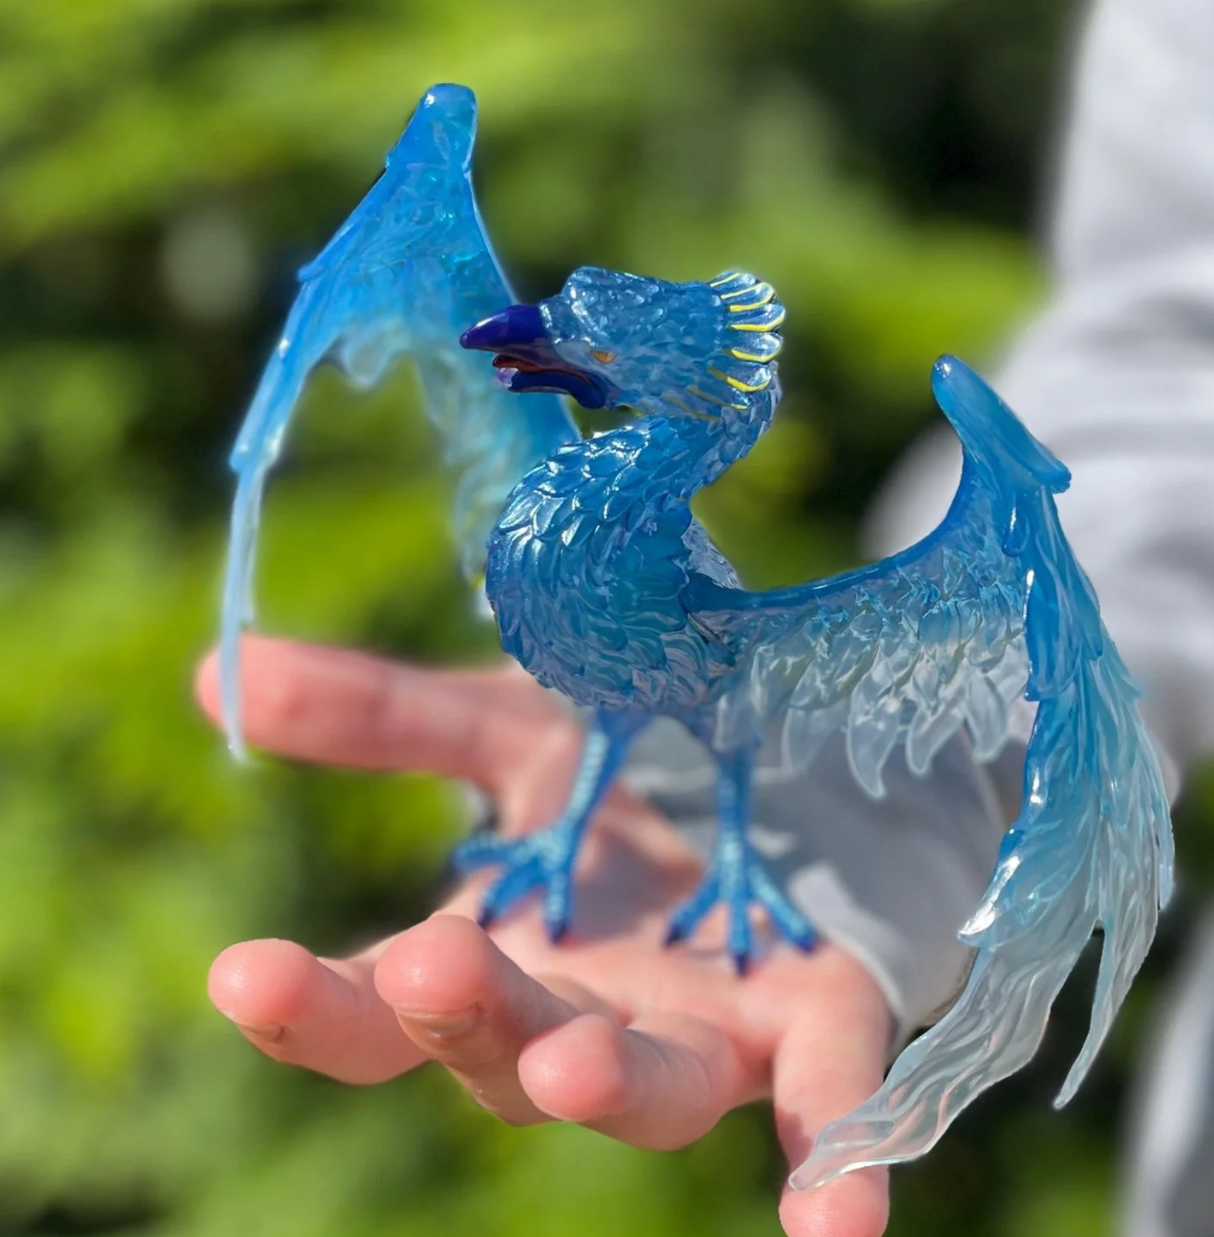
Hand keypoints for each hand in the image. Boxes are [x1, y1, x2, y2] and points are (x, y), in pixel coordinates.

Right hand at [198, 636, 890, 1236]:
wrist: (787, 767)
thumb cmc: (631, 770)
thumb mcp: (510, 724)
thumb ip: (384, 713)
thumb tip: (221, 675)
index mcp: (502, 953)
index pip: (383, 1003)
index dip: (314, 1005)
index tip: (242, 974)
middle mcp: (590, 1012)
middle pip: (505, 1053)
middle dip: (466, 1017)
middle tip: (430, 966)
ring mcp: (705, 1026)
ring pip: (648, 1087)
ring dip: (605, 1085)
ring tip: (570, 1067)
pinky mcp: (815, 1015)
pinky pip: (826, 1101)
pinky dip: (830, 1165)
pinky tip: (835, 1231)